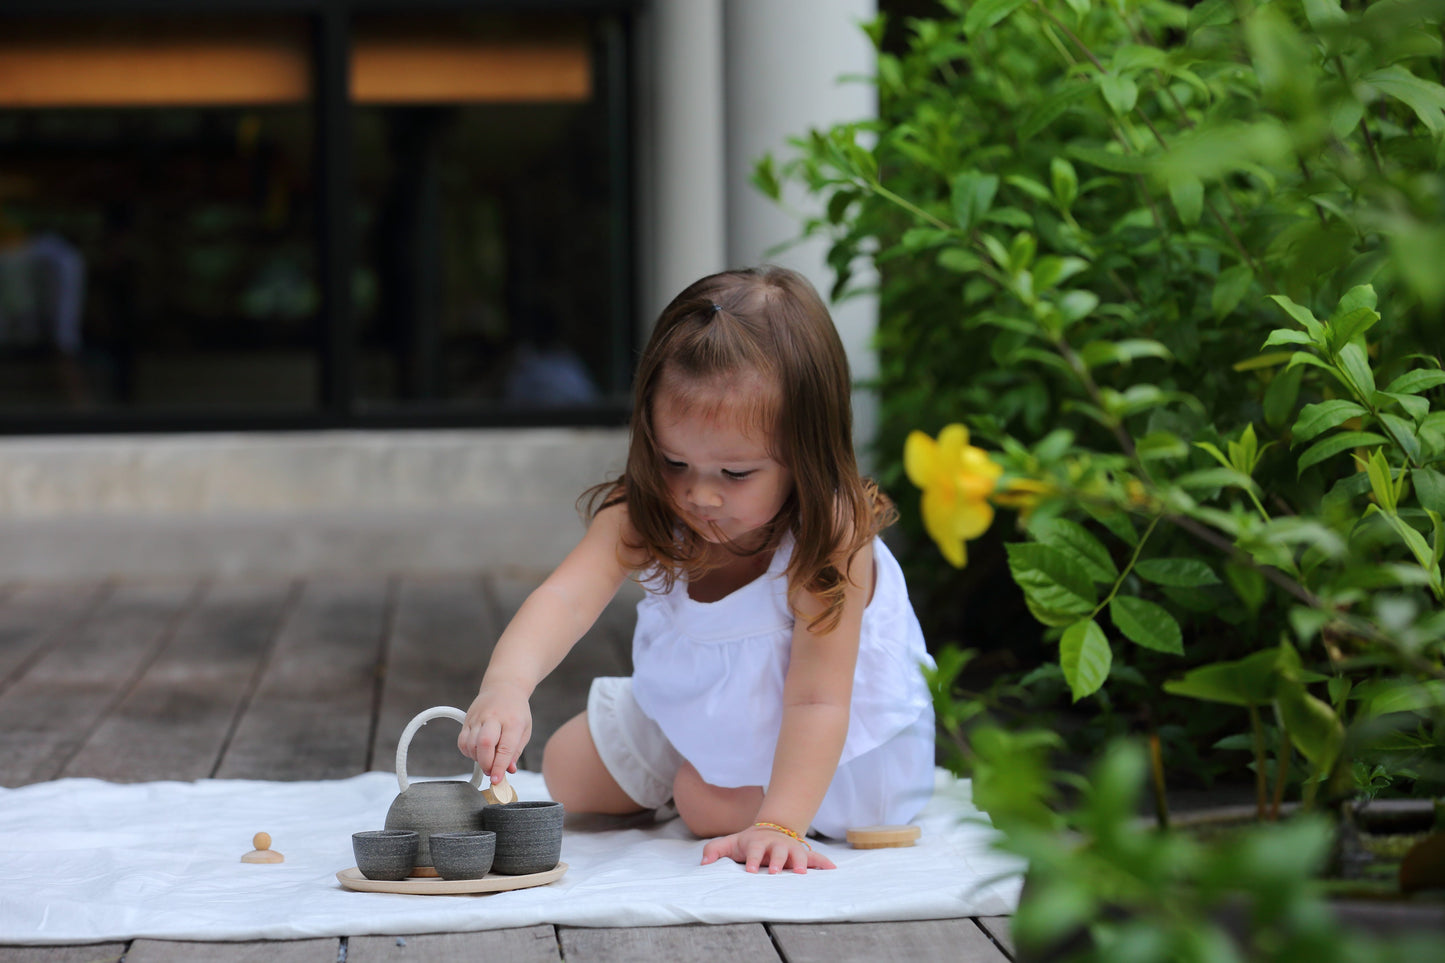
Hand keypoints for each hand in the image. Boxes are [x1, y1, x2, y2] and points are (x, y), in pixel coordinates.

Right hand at [458, 683, 531, 784]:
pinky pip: (462, 740)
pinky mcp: (468, 719)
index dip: (499, 766)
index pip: (505, 748)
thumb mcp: (524, 730)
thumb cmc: (516, 711)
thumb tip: (508, 771)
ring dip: (477, 758)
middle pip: (484, 744)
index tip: (496, 780)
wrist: (504, 687)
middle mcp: (494, 718)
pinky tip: (477, 752)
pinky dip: (467, 751)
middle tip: (490, 771)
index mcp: (513, 721)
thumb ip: (516, 752)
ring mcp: (478, 718)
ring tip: (486, 759)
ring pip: (471, 744)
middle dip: (486, 763)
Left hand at [700, 825, 836, 874]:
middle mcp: (777, 845)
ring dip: (800, 863)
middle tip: (775, 872)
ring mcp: (791, 849)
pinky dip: (824, 863)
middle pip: (778, 852)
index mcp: (758, 843)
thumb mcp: (731, 843)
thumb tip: (703, 863)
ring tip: (802, 875)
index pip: (754, 850)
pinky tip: (832, 869)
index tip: (749, 870)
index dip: (752, 859)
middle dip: (777, 862)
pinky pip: (816, 858)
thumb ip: (715, 850)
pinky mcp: (802, 854)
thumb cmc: (749, 842)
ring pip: (798, 854)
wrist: (772, 829)